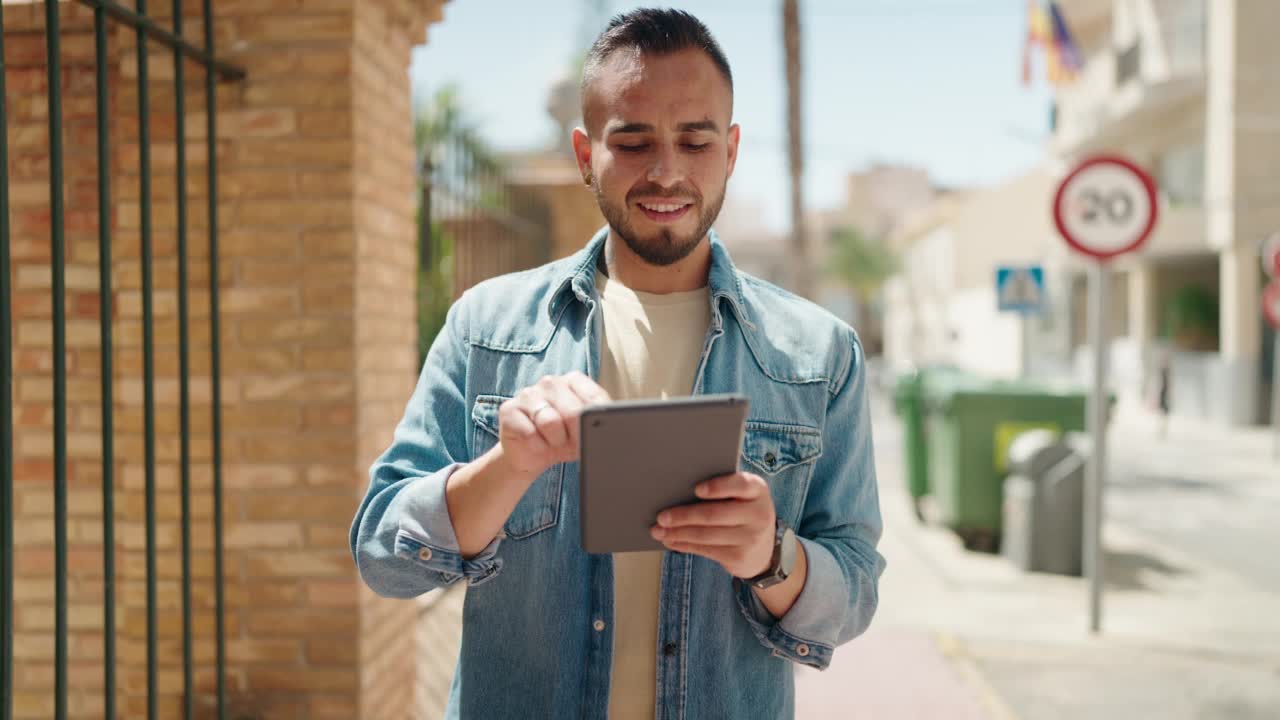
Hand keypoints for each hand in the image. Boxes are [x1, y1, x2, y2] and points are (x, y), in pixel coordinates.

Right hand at [498, 372, 610, 478]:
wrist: (530, 456)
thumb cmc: (563, 440)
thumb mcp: (587, 432)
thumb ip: (599, 422)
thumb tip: (618, 427)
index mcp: (574, 381)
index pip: (594, 398)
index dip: (595, 422)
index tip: (592, 434)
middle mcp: (551, 382)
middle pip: (573, 411)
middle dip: (574, 435)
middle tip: (569, 441)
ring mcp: (528, 393)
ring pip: (550, 422)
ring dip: (555, 441)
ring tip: (552, 441)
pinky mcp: (509, 409)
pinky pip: (529, 433)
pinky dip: (537, 447)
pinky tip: (536, 444)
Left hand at [649, 472, 776, 578]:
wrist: (765, 549)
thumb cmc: (743, 511)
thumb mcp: (744, 496)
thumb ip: (724, 489)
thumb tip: (678, 490)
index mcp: (758, 490)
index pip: (740, 485)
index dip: (718, 487)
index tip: (696, 489)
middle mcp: (759, 514)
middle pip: (714, 514)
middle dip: (684, 516)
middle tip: (661, 516)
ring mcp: (750, 538)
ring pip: (706, 535)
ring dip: (677, 533)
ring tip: (658, 530)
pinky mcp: (738, 558)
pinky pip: (705, 550)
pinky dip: (683, 545)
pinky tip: (670, 540)